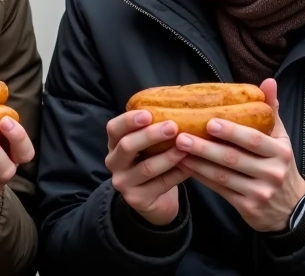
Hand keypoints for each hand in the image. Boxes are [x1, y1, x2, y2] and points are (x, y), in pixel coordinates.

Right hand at [105, 109, 191, 225]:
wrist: (153, 200)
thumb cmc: (152, 161)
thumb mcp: (146, 145)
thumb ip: (153, 128)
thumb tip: (179, 103)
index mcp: (114, 144)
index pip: (114, 128)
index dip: (129, 120)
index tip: (148, 113)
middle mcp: (114, 163)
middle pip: (127, 146)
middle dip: (150, 135)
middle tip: (172, 126)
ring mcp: (124, 183)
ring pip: (147, 168)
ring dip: (168, 156)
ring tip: (185, 147)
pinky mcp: (138, 200)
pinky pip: (161, 185)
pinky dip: (178, 174)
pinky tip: (191, 166)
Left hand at [174, 78, 304, 231]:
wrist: (290, 208)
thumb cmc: (280, 164)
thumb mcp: (281, 139)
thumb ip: (272, 111)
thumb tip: (268, 81)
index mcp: (280, 153)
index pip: (253, 140)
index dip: (231, 131)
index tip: (209, 122)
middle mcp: (272, 173)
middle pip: (233, 159)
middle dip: (205, 147)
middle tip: (182, 136)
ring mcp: (259, 193)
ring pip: (222, 176)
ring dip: (198, 162)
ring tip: (177, 150)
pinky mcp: (247, 207)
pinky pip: (219, 190)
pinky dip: (201, 177)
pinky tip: (185, 166)